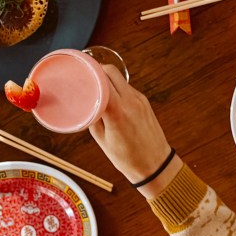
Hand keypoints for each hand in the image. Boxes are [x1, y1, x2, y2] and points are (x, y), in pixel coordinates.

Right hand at [89, 67, 171, 187]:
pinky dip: (117, 88)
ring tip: (97, 89)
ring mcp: (140, 100)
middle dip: (97, 70)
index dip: (89, 74)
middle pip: (111, 71)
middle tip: (86, 77)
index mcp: (117, 112)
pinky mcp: (145, 102)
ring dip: (107, 79)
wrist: (156, 165)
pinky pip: (127, 88)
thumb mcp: (102, 140)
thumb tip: (86, 103)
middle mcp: (130, 102)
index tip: (79, 73)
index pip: (102, 80)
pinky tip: (110, 98)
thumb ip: (93, 118)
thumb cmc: (128, 158)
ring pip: (120, 78)